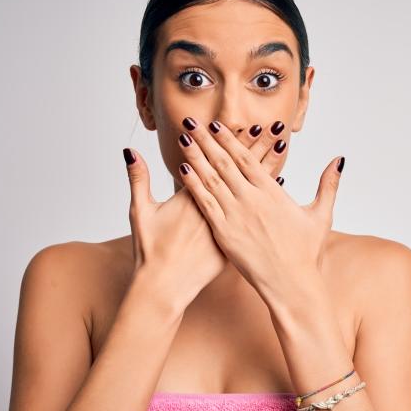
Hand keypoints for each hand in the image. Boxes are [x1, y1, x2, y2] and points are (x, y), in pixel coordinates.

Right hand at [122, 126, 285, 306]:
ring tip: (280, 148)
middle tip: (274, 127)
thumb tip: (130, 152)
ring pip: (251, 191)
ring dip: (267, 169)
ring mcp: (227, 225)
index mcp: (194, 198)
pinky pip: (255, 215)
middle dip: (257, 148)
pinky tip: (280, 185)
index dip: (231, 142)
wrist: (164, 286)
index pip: (216, 163)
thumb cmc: (150, 250)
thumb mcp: (140, 212)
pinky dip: (265, 202)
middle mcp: (215, 208)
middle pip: (239, 172)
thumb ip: (138, 179)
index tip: (246, 123)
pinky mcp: (233, 241)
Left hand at [175, 117, 343, 299]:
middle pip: (224, 162)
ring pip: (211, 179)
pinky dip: (193, 184)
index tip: (217, 125)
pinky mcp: (224, 232)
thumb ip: (328, 185)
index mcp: (272, 193)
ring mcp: (236, 216)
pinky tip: (182, 169)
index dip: (230, 139)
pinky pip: (204, 203)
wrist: (290, 284)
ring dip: (196, 156)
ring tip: (183, 138)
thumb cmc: (306, 253)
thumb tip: (339, 160)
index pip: (247, 158)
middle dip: (206, 140)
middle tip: (192, 120)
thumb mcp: (321, 215)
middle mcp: (251, 200)